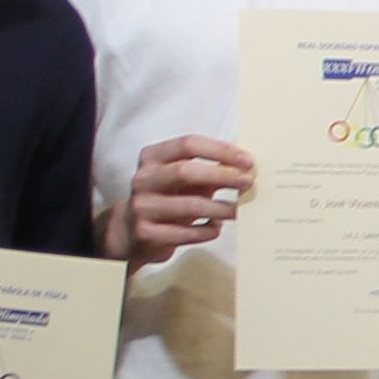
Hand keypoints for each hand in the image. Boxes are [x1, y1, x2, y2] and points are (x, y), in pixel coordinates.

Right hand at [125, 135, 252, 265]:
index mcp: (152, 157)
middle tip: (248, 182)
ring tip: (240, 210)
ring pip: (190, 206)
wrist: (130, 232)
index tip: (247, 160)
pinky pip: (187, 233)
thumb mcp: (185, 181)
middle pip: (185, 171)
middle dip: (222, 175)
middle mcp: (143, 179)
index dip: (220, 150)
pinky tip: (217, 226)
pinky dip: (208, 230)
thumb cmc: (167, 199)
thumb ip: (210, 172)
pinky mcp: (146, 233)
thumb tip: (246, 168)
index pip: (188, 144)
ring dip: (221, 208)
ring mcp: (142, 206)